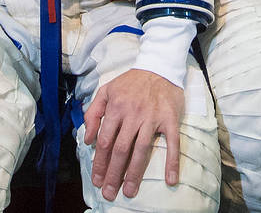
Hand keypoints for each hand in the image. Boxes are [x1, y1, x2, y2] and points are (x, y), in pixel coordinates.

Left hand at [83, 69, 183, 200]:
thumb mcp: (106, 91)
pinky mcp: (170, 119)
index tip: (96, 180)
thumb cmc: (131, 82)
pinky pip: (172, 143)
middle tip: (109, 192)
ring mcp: (152, 118)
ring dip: (135, 173)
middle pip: (121, 149)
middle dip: (113, 173)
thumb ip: (93, 113)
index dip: (99, 162)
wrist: (159, 66)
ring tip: (130, 191)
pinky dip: (172, 161)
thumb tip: (88, 139)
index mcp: (116, 108)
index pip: (104, 141)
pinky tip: (170, 179)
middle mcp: (133, 114)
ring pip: (141, 149)